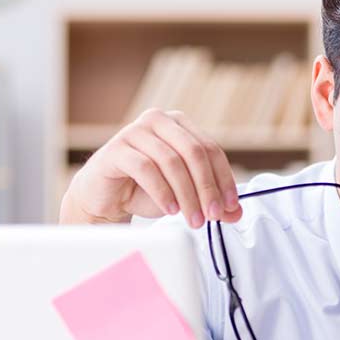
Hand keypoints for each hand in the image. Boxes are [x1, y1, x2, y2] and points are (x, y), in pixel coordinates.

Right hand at [59, 109, 242, 227]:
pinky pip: (146, 168)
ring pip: (172, 162)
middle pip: (194, 152)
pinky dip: (162, 191)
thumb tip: (236, 213)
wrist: (104, 197)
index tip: (230, 206)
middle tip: (213, 215)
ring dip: (187, 194)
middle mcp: (158, 121)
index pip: (211, 149)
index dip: (223, 179)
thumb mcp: (183, 195)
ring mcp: (135, 131)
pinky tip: (170, 209)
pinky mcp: (116, 149)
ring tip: (192, 219)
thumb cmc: (143, 190)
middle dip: (207, 188)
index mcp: (179, 125)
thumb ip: (209, 200)